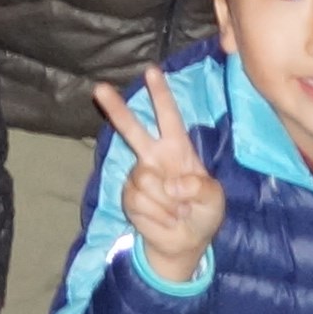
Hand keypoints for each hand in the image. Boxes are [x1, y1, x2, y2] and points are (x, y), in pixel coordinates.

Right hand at [95, 60, 225, 282]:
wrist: (185, 242)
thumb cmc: (203, 212)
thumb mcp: (214, 198)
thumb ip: (200, 187)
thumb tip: (172, 183)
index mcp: (178, 148)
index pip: (169, 116)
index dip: (161, 94)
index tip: (151, 71)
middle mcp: (154, 157)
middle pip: (132, 129)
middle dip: (115, 108)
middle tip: (98, 88)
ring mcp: (140, 176)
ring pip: (145, 179)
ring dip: (166, 202)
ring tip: (177, 211)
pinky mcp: (130, 196)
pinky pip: (140, 200)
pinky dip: (158, 214)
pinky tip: (166, 218)